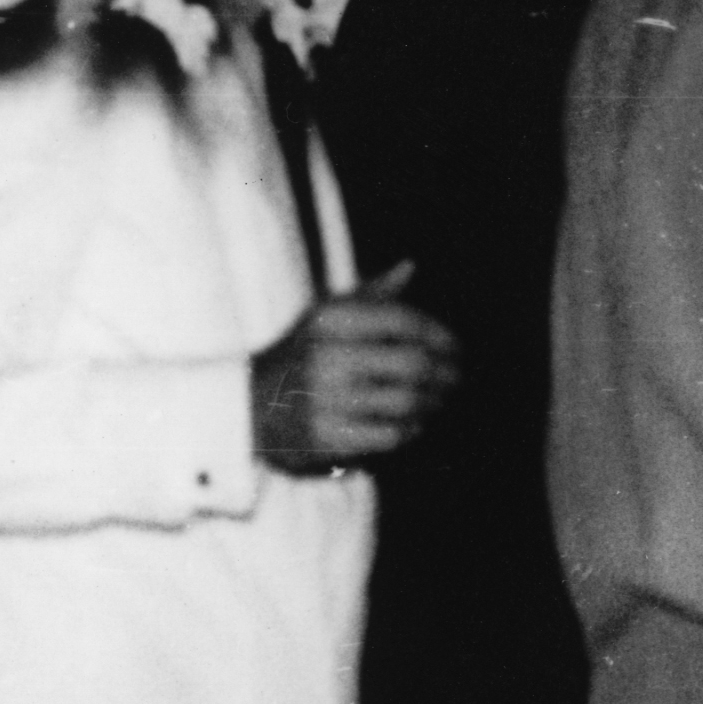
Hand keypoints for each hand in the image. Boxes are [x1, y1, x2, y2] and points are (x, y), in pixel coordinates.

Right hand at [251, 263, 460, 472]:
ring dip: (433, 403)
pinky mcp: (328, 436)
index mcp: (328, 321)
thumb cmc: (299, 358)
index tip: (455, 348)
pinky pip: (392, 434)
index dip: (440, 335)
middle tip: (454, 378)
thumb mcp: (324, 320)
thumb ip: (369, 296)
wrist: (247, 408)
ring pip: (408, 402)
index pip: (404, 320)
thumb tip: (409, 267)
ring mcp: (326, 399)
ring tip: (437, 400)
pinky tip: (411, 423)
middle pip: (414, 364)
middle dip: (446, 373)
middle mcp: (326, 357)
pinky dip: (411, 429)